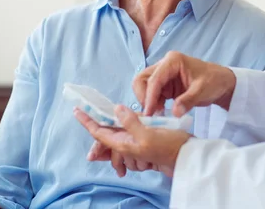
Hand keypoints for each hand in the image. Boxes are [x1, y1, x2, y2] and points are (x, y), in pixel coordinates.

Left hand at [74, 105, 190, 176]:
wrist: (187, 156)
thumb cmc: (169, 147)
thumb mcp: (149, 134)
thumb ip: (131, 122)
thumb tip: (116, 110)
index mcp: (125, 144)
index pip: (100, 132)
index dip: (87, 121)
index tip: (77, 110)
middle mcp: (127, 144)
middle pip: (105, 134)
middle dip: (95, 123)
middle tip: (86, 109)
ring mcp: (136, 142)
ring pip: (116, 131)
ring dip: (111, 122)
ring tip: (104, 112)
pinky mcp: (145, 138)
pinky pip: (129, 130)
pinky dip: (125, 123)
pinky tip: (127, 116)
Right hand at [133, 51, 235, 115]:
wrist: (221, 83)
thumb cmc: (214, 81)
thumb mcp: (203, 91)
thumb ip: (188, 100)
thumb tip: (174, 112)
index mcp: (173, 61)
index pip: (154, 78)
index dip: (150, 96)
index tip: (149, 113)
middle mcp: (164, 65)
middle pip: (142, 79)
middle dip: (144, 97)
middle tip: (151, 114)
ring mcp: (163, 75)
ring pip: (144, 87)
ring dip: (147, 102)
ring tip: (157, 115)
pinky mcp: (164, 85)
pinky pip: (152, 95)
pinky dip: (153, 104)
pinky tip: (161, 113)